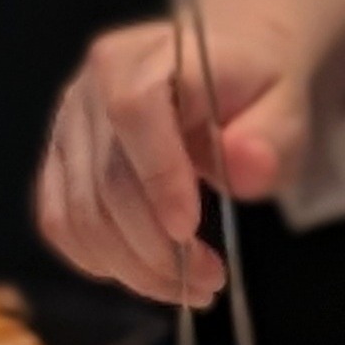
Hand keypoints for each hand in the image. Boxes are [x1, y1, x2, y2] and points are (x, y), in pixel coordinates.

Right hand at [35, 0, 344, 305]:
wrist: (221, 71)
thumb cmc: (252, 92)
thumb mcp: (283, 106)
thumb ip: (270, 137)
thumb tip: (246, 164)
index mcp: (138, 59)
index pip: (133, 114)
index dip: (157, 177)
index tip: (191, 231)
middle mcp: (87, 91)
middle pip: (105, 181)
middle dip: (157, 248)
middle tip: (210, 281)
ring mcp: (65, 130)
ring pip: (80, 216)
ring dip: (134, 268)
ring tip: (190, 286)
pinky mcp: (60, 167)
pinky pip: (61, 225)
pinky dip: (102, 262)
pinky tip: (147, 274)